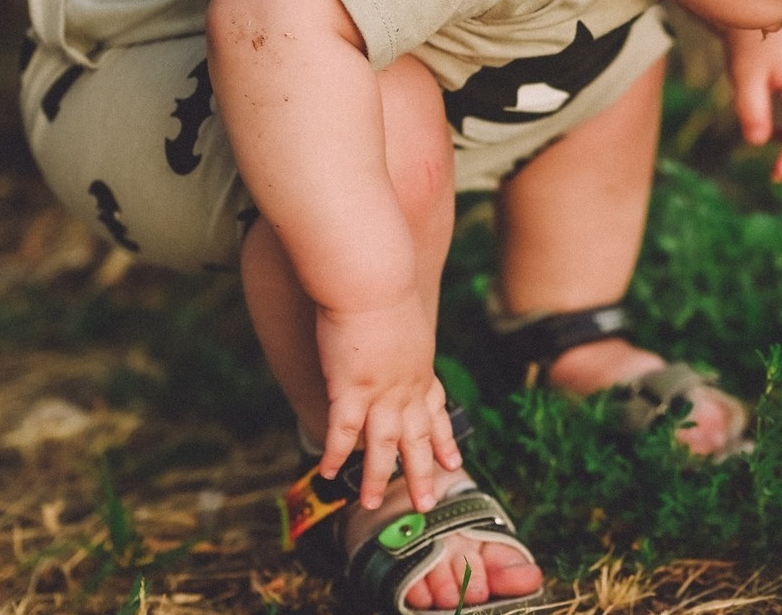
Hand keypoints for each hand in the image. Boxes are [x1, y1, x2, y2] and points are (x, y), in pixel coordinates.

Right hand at [315, 293, 461, 511]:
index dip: (443, 437)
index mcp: (421, 367)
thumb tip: (396, 337)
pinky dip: (336, 454)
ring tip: (372, 503)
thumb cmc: (385, 284)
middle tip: (428, 502)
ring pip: (383, 445)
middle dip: (423, 472)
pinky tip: (328, 473)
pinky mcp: (352, 387)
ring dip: (378, 477)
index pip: (436, 409)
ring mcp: (381, 390)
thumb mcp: (403, 316)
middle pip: (417, 437)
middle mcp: (406, 385)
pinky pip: (343, 431)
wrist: (375, 277)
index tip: (454, 460)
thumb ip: (401, 336)